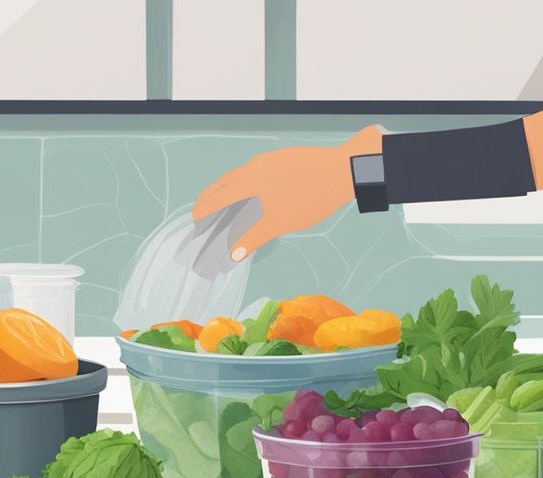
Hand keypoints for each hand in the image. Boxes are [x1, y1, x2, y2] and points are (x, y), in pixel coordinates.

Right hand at [193, 125, 384, 261]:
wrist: (347, 168)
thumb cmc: (312, 196)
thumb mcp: (281, 222)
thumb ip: (253, 238)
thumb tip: (232, 256)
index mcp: (248, 181)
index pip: (217, 197)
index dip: (204, 210)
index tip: (195, 220)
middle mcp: (254, 166)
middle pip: (224, 181)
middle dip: (210, 196)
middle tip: (202, 209)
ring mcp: (270, 159)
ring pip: (240, 174)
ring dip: (227, 187)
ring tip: (225, 199)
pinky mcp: (285, 157)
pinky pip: (255, 170)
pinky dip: (245, 182)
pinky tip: (256, 190)